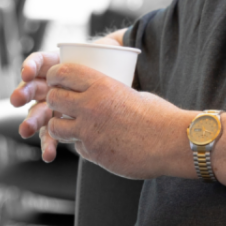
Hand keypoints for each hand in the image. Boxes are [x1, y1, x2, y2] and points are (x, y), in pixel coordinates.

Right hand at [10, 31, 126, 162]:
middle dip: (23, 93)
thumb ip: (105, 50)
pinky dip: (49, 144)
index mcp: (56, 64)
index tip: (27, 73)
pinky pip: (51, 133)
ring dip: (30, 121)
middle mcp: (50, 84)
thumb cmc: (107, 66)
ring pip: (38, 112)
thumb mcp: (104, 55)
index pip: (38, 62)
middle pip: (32, 87)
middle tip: (17, 100)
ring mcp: (53, 104)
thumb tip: (109, 47)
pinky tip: (48, 154)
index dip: (30, 66)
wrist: (116, 83)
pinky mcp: (60, 123)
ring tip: (25, 131)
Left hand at [42, 62, 183, 178]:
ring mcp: (88, 131)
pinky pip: (76, 147)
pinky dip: (82, 145)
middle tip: (62, 105)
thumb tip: (93, 93)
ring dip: (60, 127)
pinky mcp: (92, 152)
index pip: (62, 73)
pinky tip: (97, 143)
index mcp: (101, 84)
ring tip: (73, 127)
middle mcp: (90, 105)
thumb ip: (106, 92)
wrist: (172, 143)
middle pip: (53, 99)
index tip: (56, 81)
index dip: (55, 76)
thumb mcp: (129, 92)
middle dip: (54, 102)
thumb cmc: (157, 116)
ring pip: (55, 127)